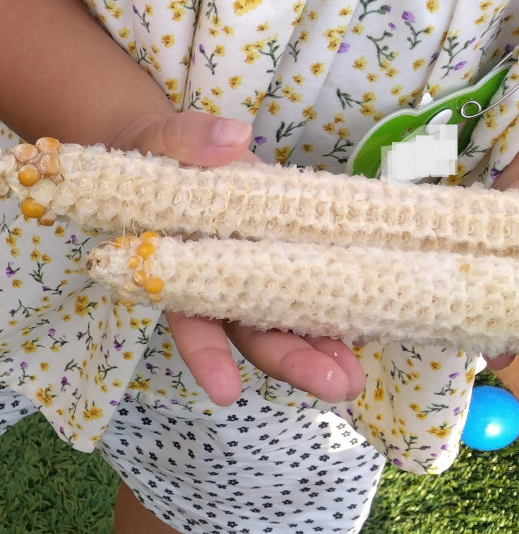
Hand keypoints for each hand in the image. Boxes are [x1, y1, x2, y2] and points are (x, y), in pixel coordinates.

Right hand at [110, 109, 365, 405]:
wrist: (175, 155)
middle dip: (291, 362)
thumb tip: (232, 140)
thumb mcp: (164, 141)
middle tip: (336, 386)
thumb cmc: (161, 153)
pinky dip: (338, 312)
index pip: (190, 316)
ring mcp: (254, 274)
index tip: (225, 394)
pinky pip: (311, 291)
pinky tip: (372, 330)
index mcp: (180, 263)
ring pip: (284, 323)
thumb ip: (189, 139)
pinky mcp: (284, 258)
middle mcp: (218, 282)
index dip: (206, 355)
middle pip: (249, 332)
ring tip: (355, 379)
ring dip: (320, 351)